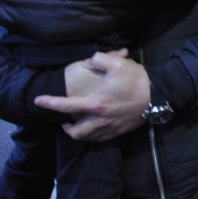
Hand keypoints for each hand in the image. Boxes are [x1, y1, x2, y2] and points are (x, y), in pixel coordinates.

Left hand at [34, 51, 150, 141]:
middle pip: (75, 133)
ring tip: (79, 125)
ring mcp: (110, 127)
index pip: (65, 106)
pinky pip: (102, 139)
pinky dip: (94, 135)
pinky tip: (96, 127)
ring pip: (88, 138)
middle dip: (67, 129)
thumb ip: (98, 59)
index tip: (38, 101)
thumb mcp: (117, 63)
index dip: (49, 103)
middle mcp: (100, 119)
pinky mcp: (120, 131)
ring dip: (80, 133)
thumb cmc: (137, 79)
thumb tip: (88, 62)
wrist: (159, 94)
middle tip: (65, 122)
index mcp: (96, 102)